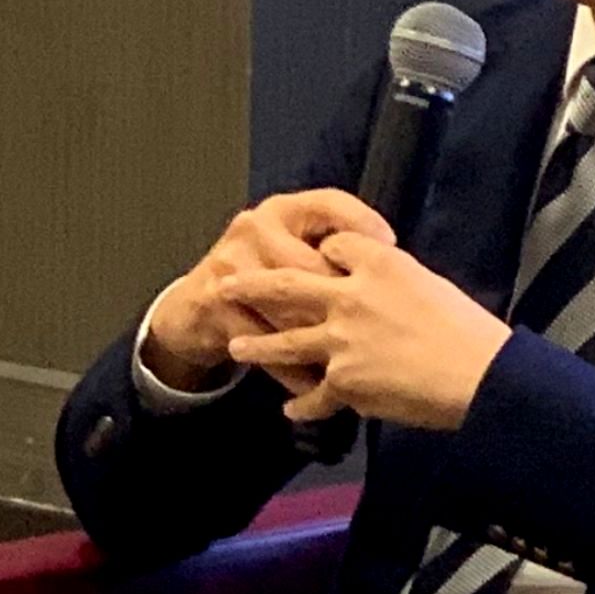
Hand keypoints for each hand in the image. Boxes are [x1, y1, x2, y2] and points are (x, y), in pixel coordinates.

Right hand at [140, 189, 397, 391]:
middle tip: (381, 325)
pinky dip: (299, 373)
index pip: (328, 204)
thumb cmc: (270, 274)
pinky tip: (323, 389)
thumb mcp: (297, 243)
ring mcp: (232, 269)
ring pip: (292, 311)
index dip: (362, 223)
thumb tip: (394, 261)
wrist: (200, 304)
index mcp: (283, 211)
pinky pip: (269, 346)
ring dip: (327, 345)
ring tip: (364, 367)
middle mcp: (255, 230)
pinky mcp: (219, 309)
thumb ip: (338, 246)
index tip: (390, 245)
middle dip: (345, 301)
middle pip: (311, 265)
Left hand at [221, 231, 515, 431]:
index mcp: (381, 264)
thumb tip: (385, 297)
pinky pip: (312, 395)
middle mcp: (351, 296)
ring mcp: (341, 341)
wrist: (479, 376)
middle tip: (226, 283)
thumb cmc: (471, 332)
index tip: (316, 256)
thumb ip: (398, 287)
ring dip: (257, 345)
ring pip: (285, 341)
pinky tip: (292, 409)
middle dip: (252, 284)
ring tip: (236, 346)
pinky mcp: (344, 382)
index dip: (324, 251)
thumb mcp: (434, 287)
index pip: (336, 245)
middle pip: (287, 285)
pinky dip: (301, 405)